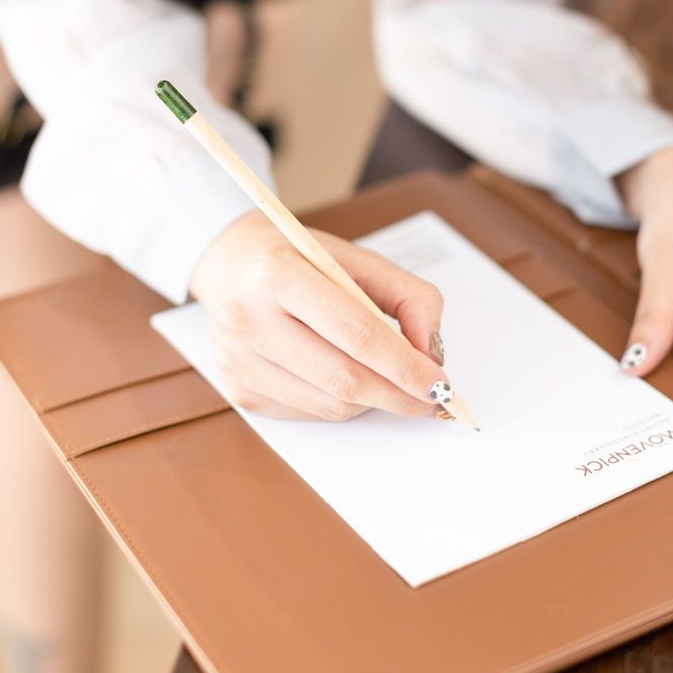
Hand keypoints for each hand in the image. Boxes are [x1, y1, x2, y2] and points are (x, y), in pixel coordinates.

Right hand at [189, 211, 446, 421]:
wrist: (234, 266)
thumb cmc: (302, 260)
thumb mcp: (360, 260)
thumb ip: (410, 297)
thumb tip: (432, 355)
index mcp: (277, 273)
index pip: (356, 334)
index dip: (406, 366)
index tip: (439, 384)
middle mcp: (247, 319)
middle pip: (344, 379)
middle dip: (399, 395)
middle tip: (431, 398)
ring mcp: (237, 360)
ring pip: (331, 405)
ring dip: (375, 400)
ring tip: (392, 382)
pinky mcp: (238, 390)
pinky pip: (311, 413)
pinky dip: (343, 402)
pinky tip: (345, 376)